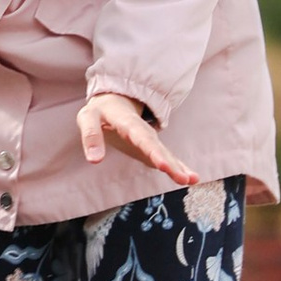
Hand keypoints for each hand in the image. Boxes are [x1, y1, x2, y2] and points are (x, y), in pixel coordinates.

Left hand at [77, 90, 196, 186]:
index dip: (152, 151)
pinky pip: (167, 158)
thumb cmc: (100, 111)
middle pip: (158, 148)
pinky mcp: (152, 149)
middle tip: (184, 179)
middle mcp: (144, 131)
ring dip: (178, 167)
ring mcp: (150, 140)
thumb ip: (91, 136)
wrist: (114, 101)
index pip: (141, 137)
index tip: (163, 165)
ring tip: (192, 179)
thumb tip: (94, 160)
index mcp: (128, 122)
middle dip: (171, 164)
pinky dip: (178, 167)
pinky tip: (190, 178)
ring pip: (166, 153)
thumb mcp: (88, 118)